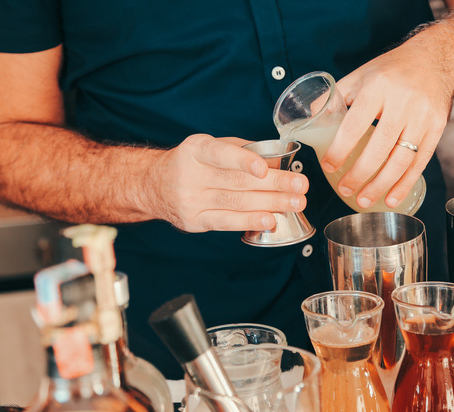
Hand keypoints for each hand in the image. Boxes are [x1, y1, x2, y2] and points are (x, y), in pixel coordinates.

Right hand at [151, 135, 308, 232]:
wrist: (153, 185)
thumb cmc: (191, 163)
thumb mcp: (209, 147)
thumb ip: (241, 151)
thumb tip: (277, 161)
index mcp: (196, 150)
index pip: (220, 154)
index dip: (243, 160)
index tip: (266, 168)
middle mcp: (190, 175)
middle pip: (237, 182)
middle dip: (274, 185)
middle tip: (300, 186)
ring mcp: (191, 201)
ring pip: (235, 203)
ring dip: (270, 204)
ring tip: (294, 204)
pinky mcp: (194, 221)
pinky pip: (226, 222)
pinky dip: (250, 221)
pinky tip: (269, 220)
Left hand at [322, 39, 453, 209]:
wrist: (436, 58)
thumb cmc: (393, 69)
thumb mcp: (362, 74)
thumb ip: (337, 96)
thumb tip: (310, 118)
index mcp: (378, 87)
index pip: (356, 124)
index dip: (341, 149)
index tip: (329, 166)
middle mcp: (403, 102)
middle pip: (380, 147)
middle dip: (360, 174)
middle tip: (344, 189)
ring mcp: (423, 117)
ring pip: (401, 159)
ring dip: (381, 185)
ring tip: (363, 200)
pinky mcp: (437, 128)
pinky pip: (420, 162)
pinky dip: (405, 183)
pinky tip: (392, 198)